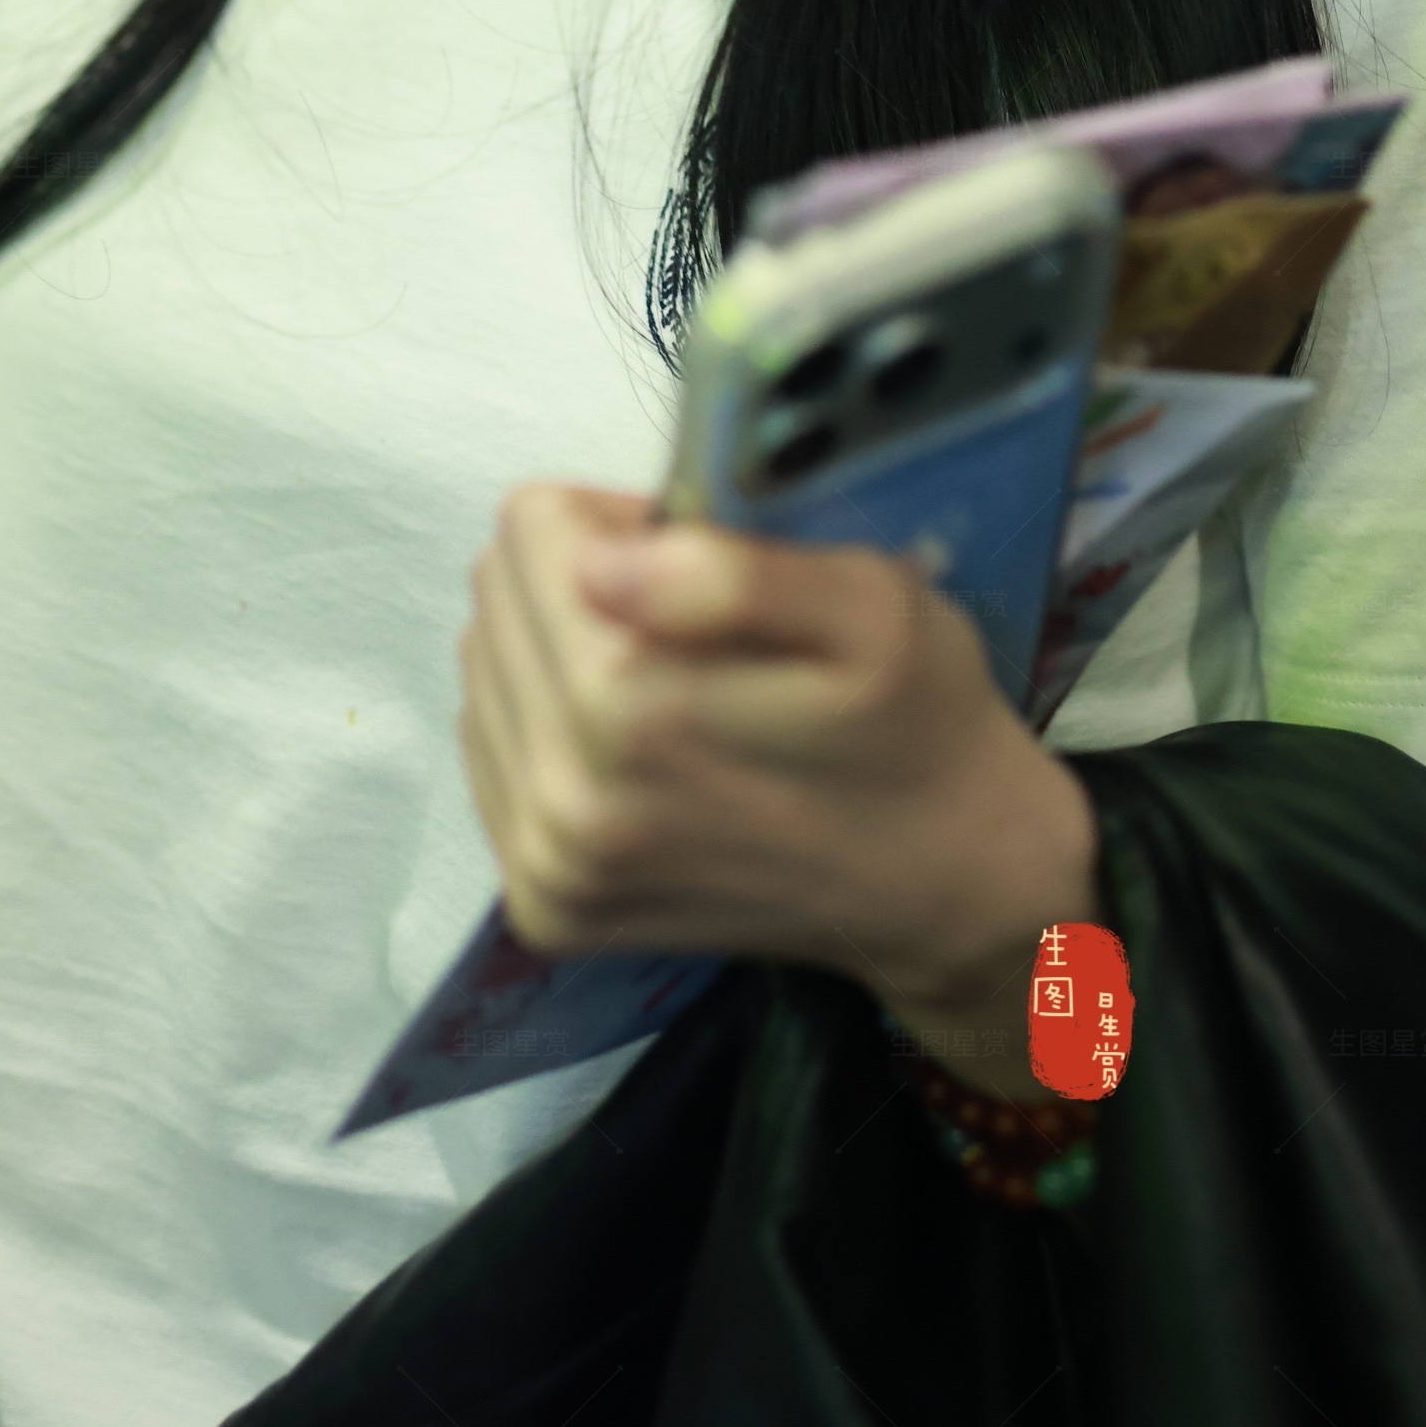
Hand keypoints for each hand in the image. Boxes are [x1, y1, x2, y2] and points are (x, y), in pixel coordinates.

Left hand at [458, 483, 1099, 1099]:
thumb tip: (594, 567)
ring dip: (562, 650)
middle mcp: (562, 800)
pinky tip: (639, 747)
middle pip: (495, 594)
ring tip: (677, 684)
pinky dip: (549, 725)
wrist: (942, 876)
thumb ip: (728, 575)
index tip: (698, 560)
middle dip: (582, 578)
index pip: (530, 527)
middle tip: (694, 623)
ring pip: (483, 669)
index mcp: (624, 708)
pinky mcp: (542, 907)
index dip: (620, 519)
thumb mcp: (869, 607)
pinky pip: (492, 754)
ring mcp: (545, 866)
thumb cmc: (913, 718)